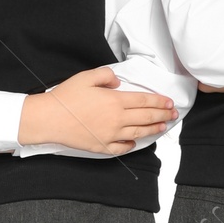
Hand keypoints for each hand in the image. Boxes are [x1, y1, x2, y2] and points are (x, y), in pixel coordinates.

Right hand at [18, 65, 176, 152]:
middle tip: (173, 114)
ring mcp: (111, 135)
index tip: (169, 102)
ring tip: (163, 127)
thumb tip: (118, 82)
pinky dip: (132, 144)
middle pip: (146, 117)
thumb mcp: (86, 77)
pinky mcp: (102, 146)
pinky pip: (122, 147)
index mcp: (115, 101)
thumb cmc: (66, 97)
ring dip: (153, 130)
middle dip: (162, 115)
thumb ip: (106, 76)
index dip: (159, 102)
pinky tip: (136, 142)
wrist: (49, 119)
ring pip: (139, 133)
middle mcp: (117, 119)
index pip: (144, 101)